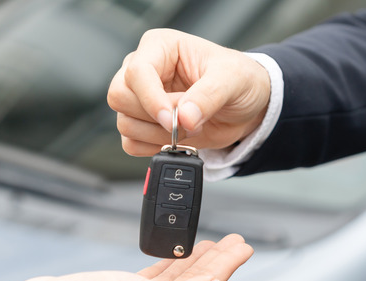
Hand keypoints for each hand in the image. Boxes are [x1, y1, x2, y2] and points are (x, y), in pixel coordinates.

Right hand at [107, 29, 270, 155]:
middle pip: (119, 97)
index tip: (174, 119)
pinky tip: (178, 139)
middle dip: (155, 117)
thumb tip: (183, 117)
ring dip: (159, 134)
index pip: (136, 72)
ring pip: (124, 123)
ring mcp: (141, 99)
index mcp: (160, 47)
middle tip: (188, 120)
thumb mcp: (233, 80)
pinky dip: (154, 147)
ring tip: (190, 127)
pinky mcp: (144, 124)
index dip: (152, 100)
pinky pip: (131, 143)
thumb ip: (208, 96)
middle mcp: (145, 71)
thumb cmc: (239, 80)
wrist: (246, 106)